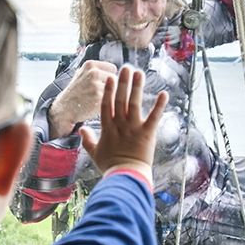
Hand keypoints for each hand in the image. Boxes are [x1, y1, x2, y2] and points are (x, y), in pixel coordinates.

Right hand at [48, 60, 116, 137]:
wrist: (65, 108)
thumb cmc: (76, 93)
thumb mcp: (82, 74)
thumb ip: (97, 70)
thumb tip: (114, 69)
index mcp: (90, 65)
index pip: (112, 69)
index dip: (108, 78)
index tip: (100, 84)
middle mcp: (93, 72)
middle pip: (115, 79)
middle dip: (109, 87)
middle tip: (95, 93)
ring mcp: (96, 84)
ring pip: (114, 90)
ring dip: (108, 95)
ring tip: (95, 98)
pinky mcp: (98, 97)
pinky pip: (110, 99)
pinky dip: (106, 103)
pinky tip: (95, 104)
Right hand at [79, 66, 167, 180]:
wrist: (125, 176)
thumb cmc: (110, 166)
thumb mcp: (94, 153)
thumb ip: (87, 140)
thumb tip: (81, 130)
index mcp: (108, 128)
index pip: (106, 105)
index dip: (108, 90)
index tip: (110, 78)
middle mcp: (120, 124)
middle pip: (120, 99)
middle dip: (123, 83)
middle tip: (126, 68)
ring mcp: (134, 128)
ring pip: (135, 103)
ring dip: (137, 87)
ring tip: (139, 73)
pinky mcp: (147, 133)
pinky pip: (154, 117)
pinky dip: (160, 105)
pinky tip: (164, 94)